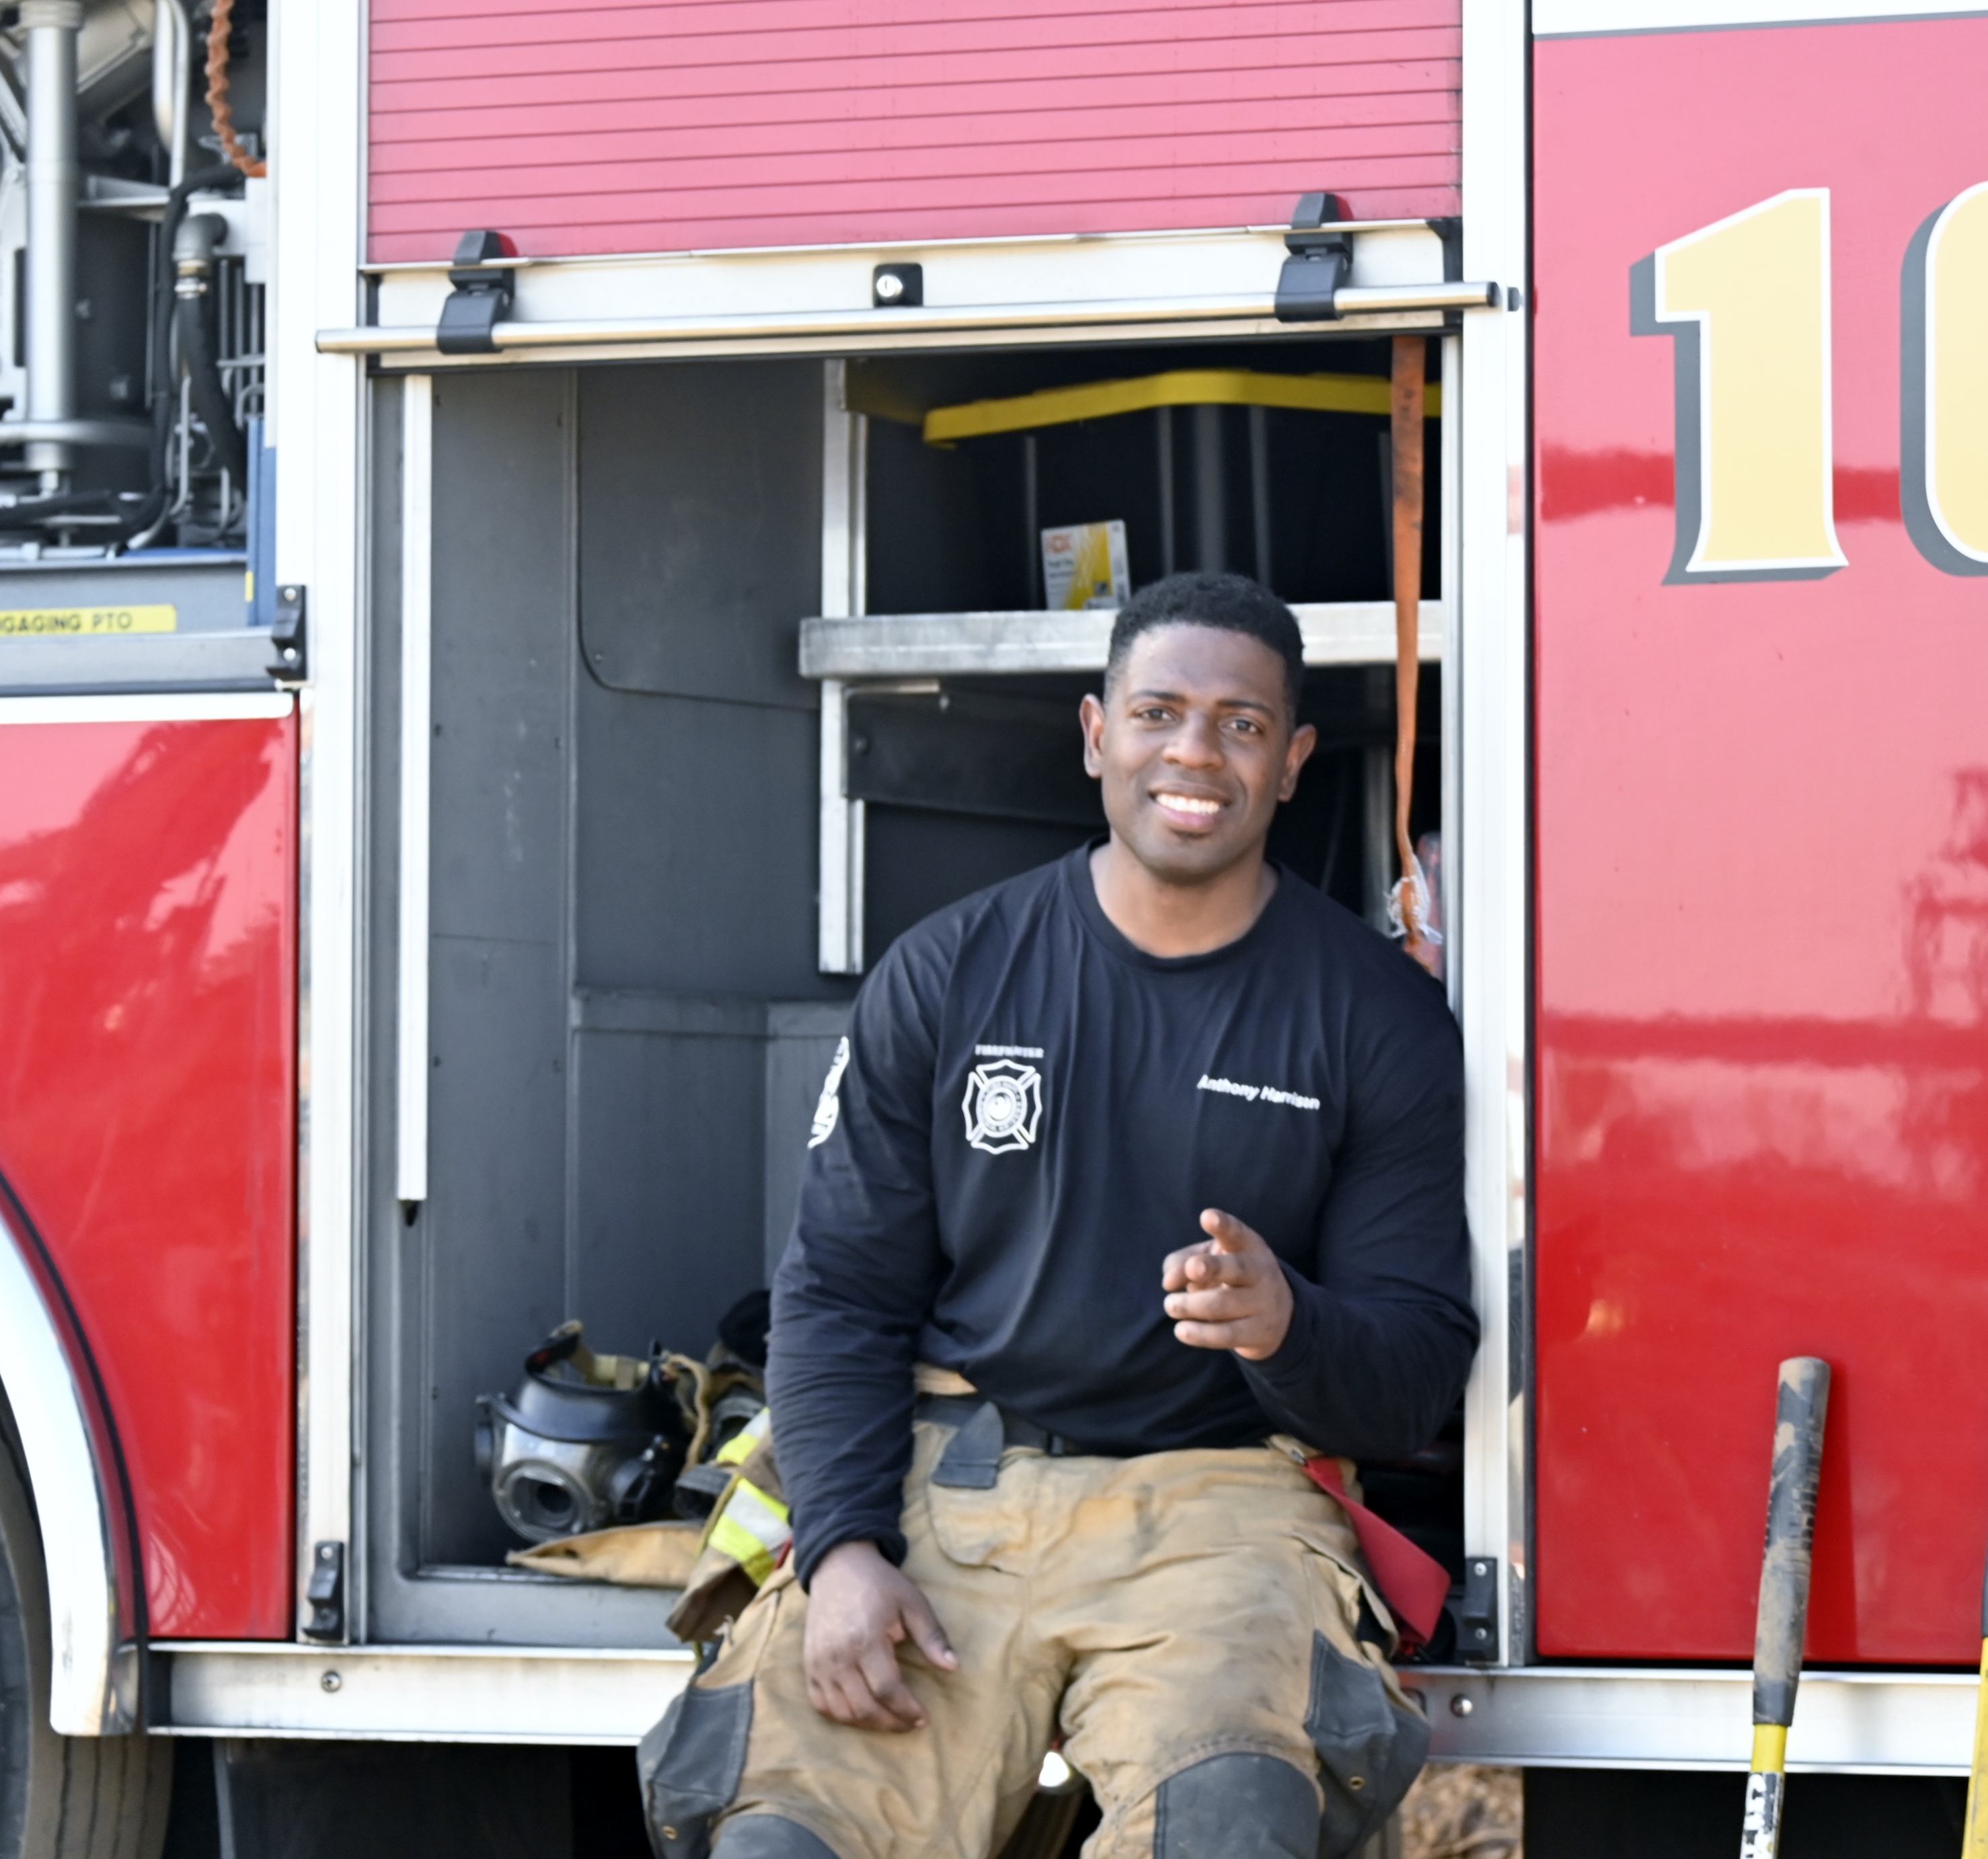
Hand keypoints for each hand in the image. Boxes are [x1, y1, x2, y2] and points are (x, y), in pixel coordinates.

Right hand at [804, 1540, 958, 1731]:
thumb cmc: (880, 1585)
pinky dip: (841, 1716)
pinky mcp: (809, 1664)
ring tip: (890, 1719)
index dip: (907, 1710)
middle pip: (864, 1708)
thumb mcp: (913, 1603)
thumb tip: (954, 1668)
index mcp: (866, 1639)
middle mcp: (838, 1656)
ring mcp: (819, 1662)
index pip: (887, 1690)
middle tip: (910, 1723)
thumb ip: (932, 1636)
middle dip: (891, 1723)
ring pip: (842, 1712)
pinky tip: (861, 1712)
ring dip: (868, 1724)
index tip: (924, 1717)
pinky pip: (821, 1704)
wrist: (838, 1565)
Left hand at [1162, 1208, 1294, 1361]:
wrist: (1277, 1315)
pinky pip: (1226, 1335)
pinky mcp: (1257, 1333)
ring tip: (1170, 1305)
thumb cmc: (1230, 1278)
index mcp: (1249, 1246)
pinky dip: (1200, 1334)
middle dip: (1212, 1267)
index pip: (1237, 1233)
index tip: (1207, 1216)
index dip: (1223, 1225)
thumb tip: (1169, 1283)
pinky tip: (1181, 1330)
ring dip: (1192, 1306)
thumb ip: (1181, 1262)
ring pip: (1223, 1304)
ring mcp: (1262, 1303)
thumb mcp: (1209, 1259)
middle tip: (1192, 1269)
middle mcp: (1260, 1272)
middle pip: (1236, 1269)